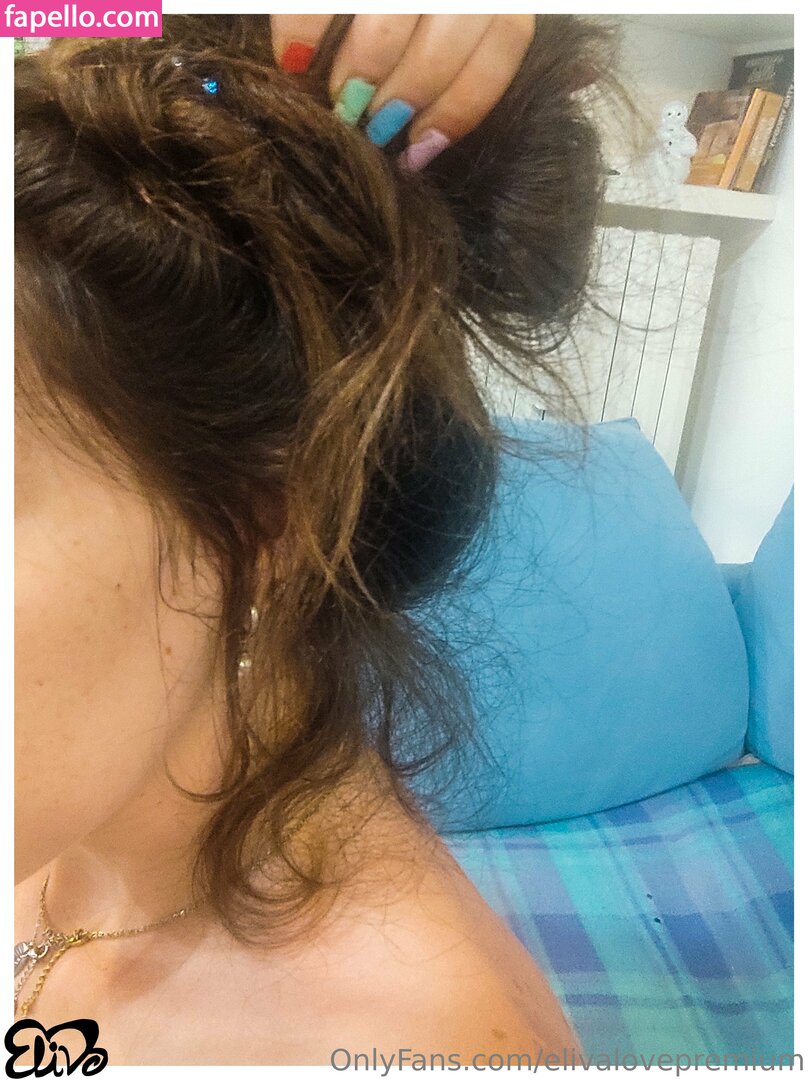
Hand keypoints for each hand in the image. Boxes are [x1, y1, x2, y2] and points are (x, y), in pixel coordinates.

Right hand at [270, 15, 535, 169]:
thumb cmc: (435, 9)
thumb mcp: (483, 8)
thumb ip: (511, 36)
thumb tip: (588, 71)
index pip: (503, 41)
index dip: (461, 106)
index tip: (417, 151)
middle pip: (448, 36)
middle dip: (407, 94)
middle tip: (369, 129)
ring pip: (392, 20)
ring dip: (361, 70)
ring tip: (337, 101)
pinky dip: (303, 32)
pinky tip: (293, 61)